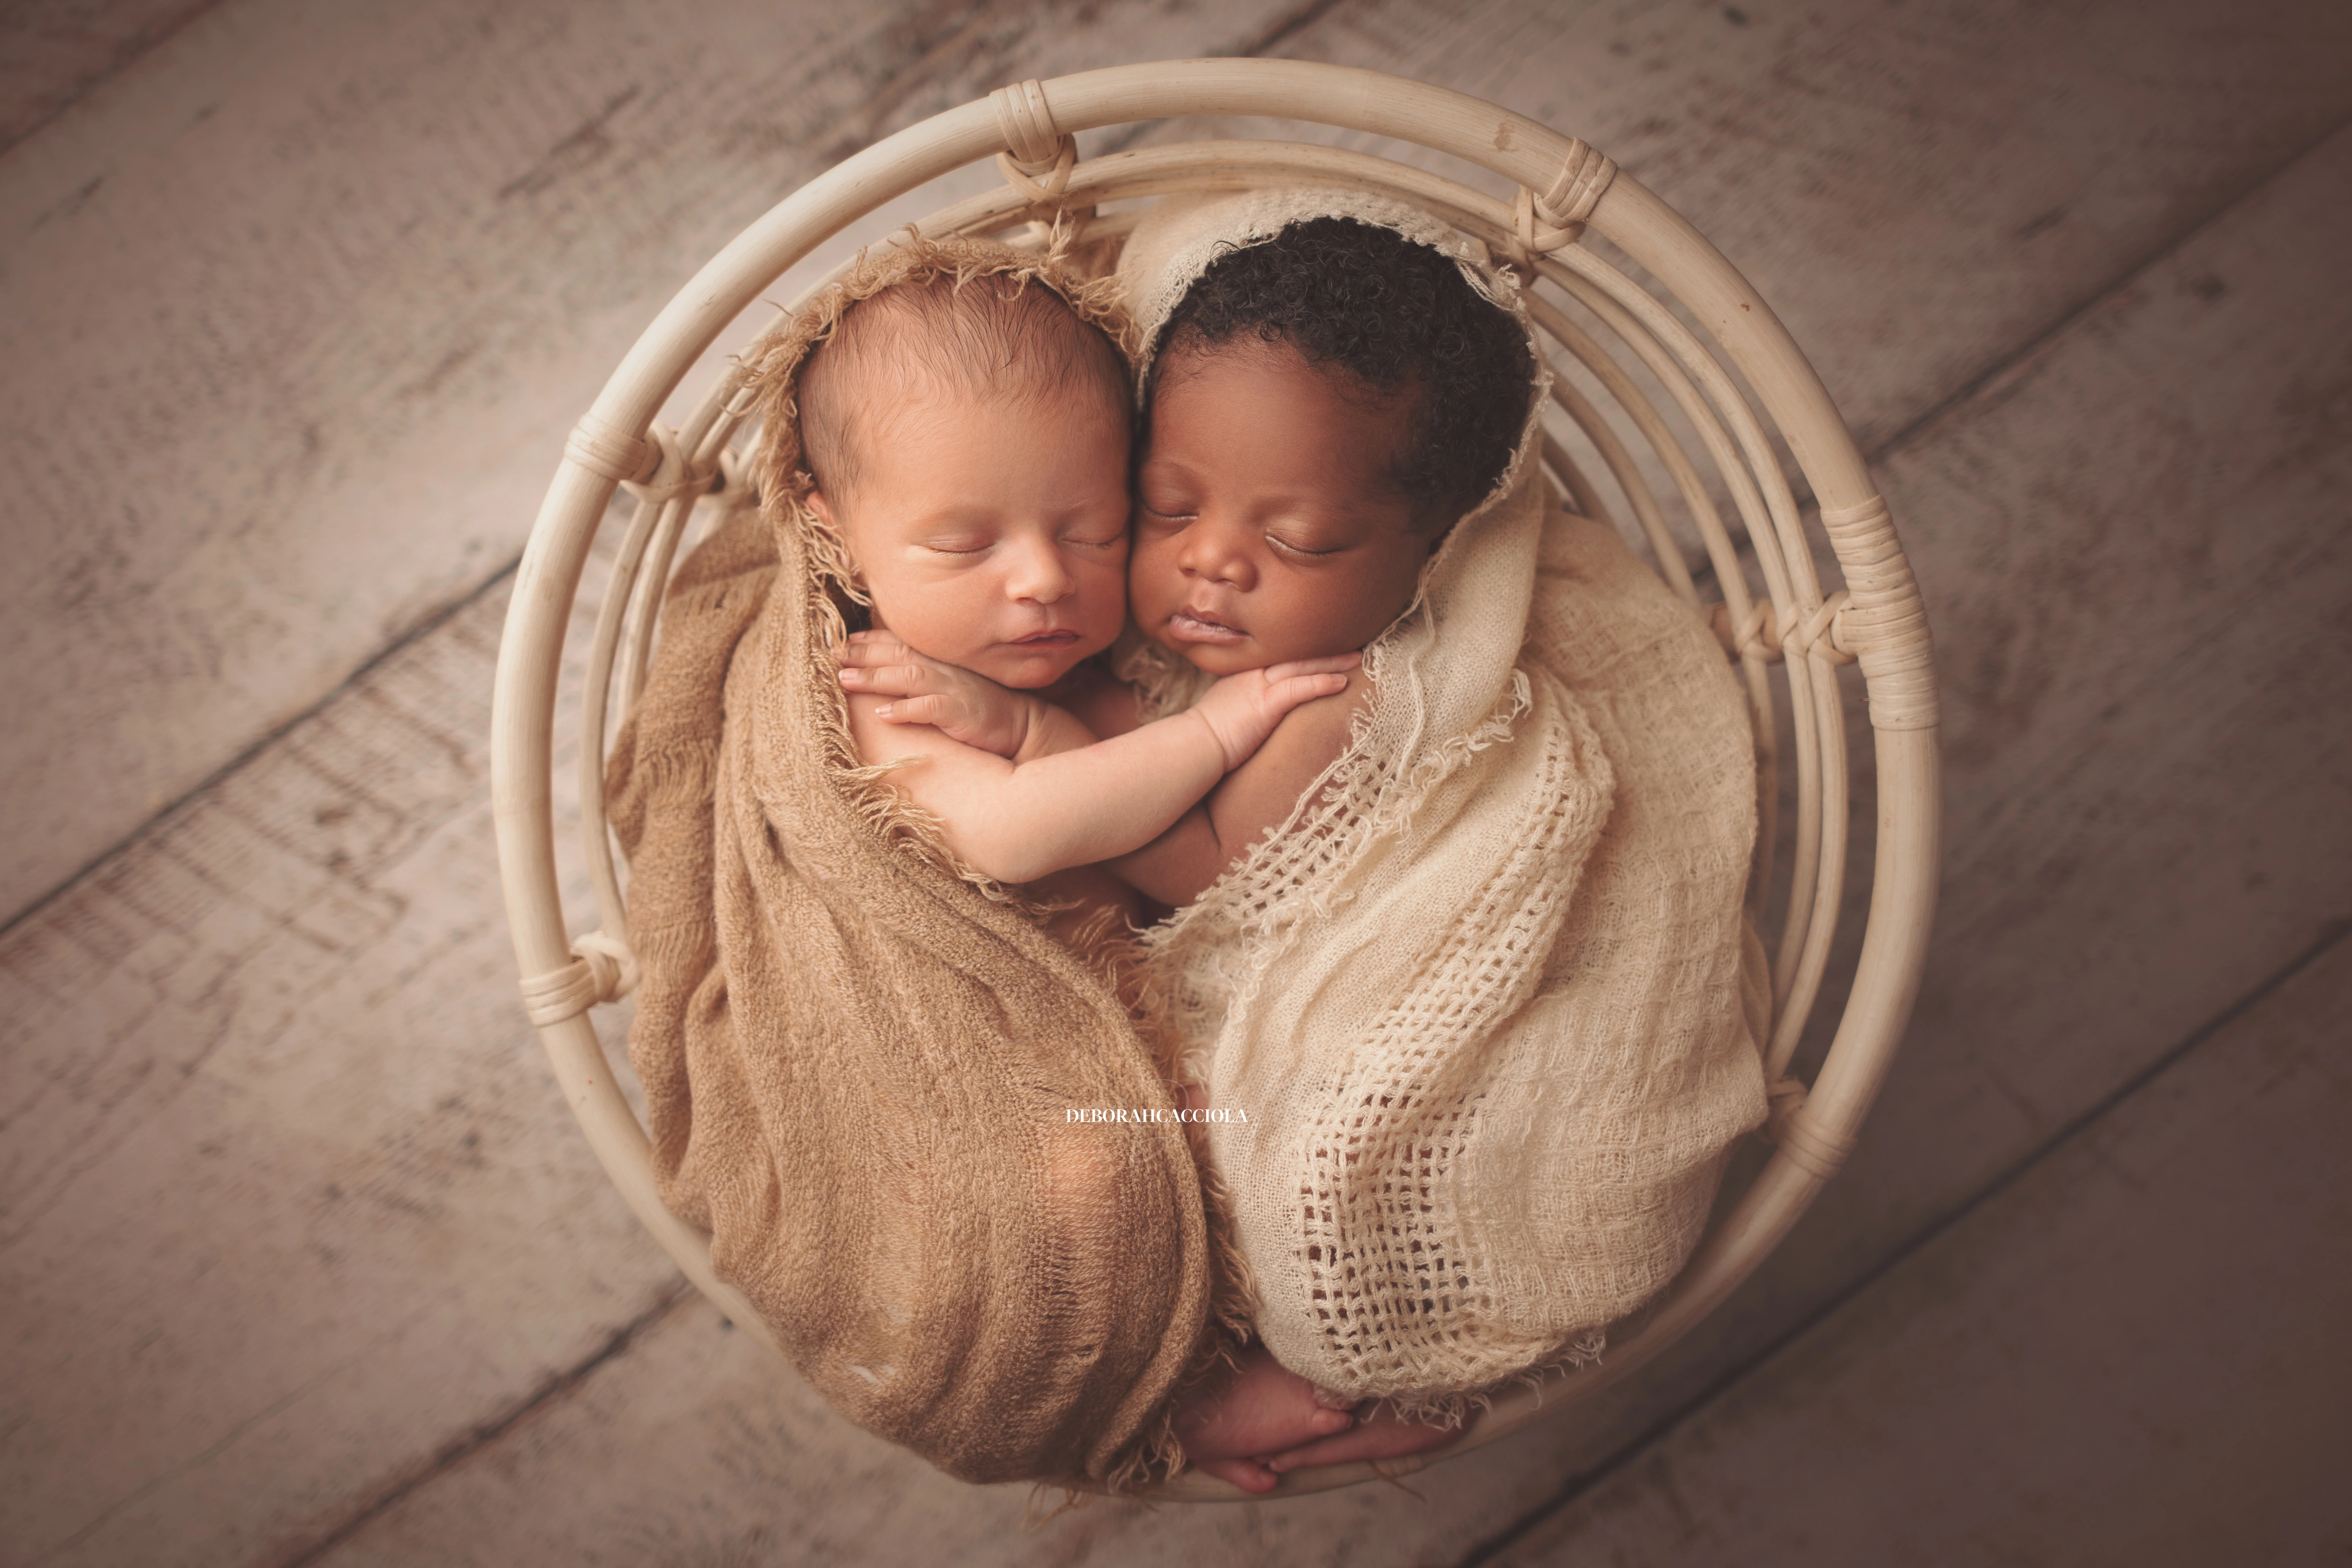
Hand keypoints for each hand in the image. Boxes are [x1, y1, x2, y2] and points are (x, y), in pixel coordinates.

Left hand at [837, 631, 1036, 757]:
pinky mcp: (959, 712)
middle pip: (896, 654)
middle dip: (863, 652)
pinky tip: (883, 713)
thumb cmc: (983, 705)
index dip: (871, 639)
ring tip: (845, 679)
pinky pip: (928, 708)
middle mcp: (942, 669)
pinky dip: (905, 709)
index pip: (900, 643)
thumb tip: (893, 670)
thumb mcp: (953, 681)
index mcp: (940, 660)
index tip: (845, 640)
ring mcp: (951, 688)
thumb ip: (926, 671)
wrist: (1022, 723)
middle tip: (833, 653)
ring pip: (906, 676)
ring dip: (874, 677)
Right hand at [1188, 653, 1360, 771]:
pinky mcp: (1265, 704)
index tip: (1322, 644)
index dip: (1302, 649)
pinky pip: (1299, 688)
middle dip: (1323, 649)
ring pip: (1301, 666)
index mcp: (1243, 673)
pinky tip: (1342, 682)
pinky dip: (1321, 683)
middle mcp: (1252, 674)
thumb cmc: (1206, 736)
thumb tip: (1255, 713)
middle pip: (1293, 655)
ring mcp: (1258, 686)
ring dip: (1331, 661)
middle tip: (1350, 642)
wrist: (1194, 745)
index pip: (1279, 655)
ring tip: (1357, 658)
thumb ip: (1243, 704)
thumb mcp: (1226, 710)